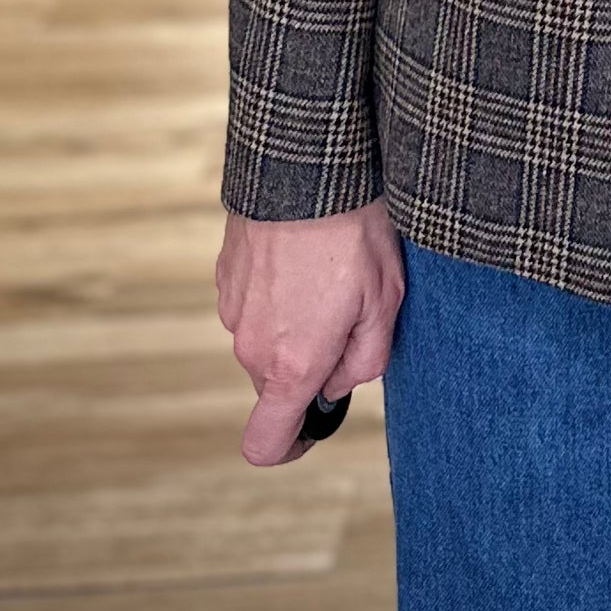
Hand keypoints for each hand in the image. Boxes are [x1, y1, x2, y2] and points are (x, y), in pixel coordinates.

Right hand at [215, 198, 404, 465]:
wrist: (307, 165)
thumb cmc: (354, 233)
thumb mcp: (385, 301)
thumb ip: (365, 361)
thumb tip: (340, 384)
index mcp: (291, 364)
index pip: (266, 443)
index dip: (292, 446)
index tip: (315, 425)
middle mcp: (251, 346)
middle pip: (277, 383)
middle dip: (311, 362)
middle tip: (349, 311)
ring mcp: (232, 310)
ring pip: (266, 340)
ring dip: (295, 322)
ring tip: (330, 271)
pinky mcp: (225, 276)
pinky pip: (254, 304)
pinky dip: (277, 292)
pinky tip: (304, 254)